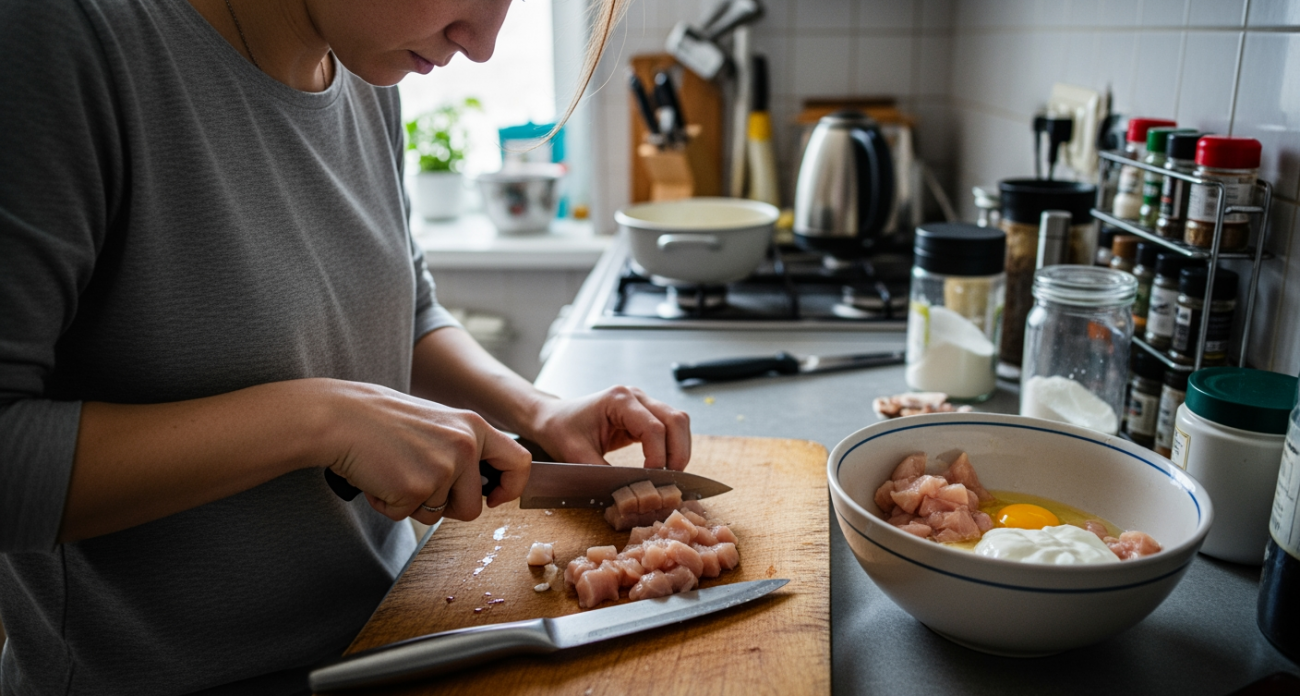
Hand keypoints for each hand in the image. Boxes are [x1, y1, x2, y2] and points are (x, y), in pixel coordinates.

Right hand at [320, 380, 531, 524]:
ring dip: (413, 504)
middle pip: (473, 507)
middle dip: (446, 508)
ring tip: (393, 470)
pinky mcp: (416, 488)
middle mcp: (466, 446)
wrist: (339, 417)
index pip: (519, 462)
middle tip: (417, 484)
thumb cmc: (382, 420)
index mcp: (475, 427)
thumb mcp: (438, 424)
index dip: (511, 488)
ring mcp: (443, 467)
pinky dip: (388, 504)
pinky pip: (406, 515)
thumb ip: (463, 448)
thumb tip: (481, 486)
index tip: (495, 498)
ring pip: (437, 515)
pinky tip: (378, 477)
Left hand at [526, 386, 690, 469]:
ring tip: (669, 476)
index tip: (652, 479)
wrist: (552, 419)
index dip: (658, 456)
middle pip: (676, 420)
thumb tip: (628, 491)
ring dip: (680, 450)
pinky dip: (673, 449)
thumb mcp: (575, 454)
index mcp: (618, 399)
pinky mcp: (645, 415)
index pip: (653, 427)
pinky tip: (664, 467)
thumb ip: (602, 472)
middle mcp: (636, 396)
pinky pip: (671, 429)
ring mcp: (643, 403)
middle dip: (678, 453)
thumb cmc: (560, 430)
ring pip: (679, 423)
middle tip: (670, 481)